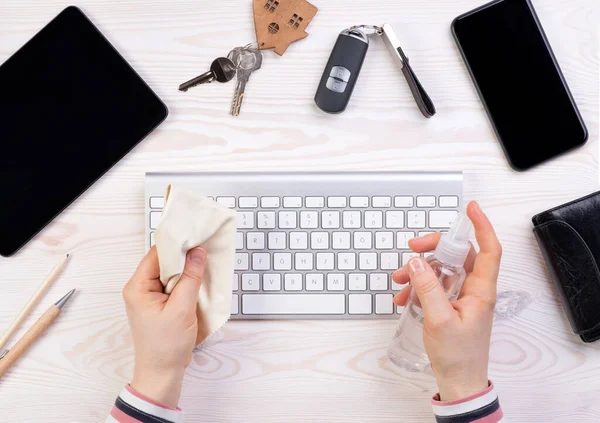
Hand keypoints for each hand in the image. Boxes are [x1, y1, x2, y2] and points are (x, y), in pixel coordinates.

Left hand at [122, 246, 205, 407]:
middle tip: (205, 249)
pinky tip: (200, 282)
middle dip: (185, 257)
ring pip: (171, 273)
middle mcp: (141, 288)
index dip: (177, 244)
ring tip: (205, 265)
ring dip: (188, 271)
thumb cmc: (166, 346)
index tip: (196, 236)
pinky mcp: (161, 304)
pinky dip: (188, 283)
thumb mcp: (182, 308)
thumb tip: (198, 252)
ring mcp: (151, 297)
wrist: (162, 373)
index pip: (157, 254)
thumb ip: (191, 278)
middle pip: (164, 261)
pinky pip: (175, 285)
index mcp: (138, 287)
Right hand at [392, 201, 501, 400]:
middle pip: (458, 255)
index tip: (470, 209)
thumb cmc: (457, 356)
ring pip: (442, 269)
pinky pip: (434, 285)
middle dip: (434, 248)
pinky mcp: (450, 305)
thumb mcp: (439, 320)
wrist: (458, 381)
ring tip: (399, 281)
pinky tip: (403, 298)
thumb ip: (428, 288)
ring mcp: (461, 297)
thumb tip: (418, 262)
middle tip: (412, 249)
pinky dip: (418, 287)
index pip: (489, 250)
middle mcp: (473, 290)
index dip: (482, 226)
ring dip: (419, 270)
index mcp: (480, 291)